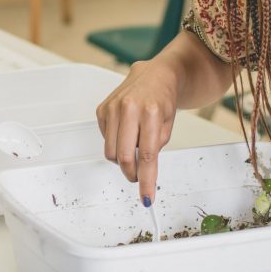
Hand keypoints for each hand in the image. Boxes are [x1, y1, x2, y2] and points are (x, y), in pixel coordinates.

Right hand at [95, 59, 178, 208]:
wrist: (156, 75)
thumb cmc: (164, 99)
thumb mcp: (168, 125)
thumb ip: (155, 147)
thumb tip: (143, 171)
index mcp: (151, 112)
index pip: (147, 155)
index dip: (146, 181)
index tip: (146, 196)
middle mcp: (129, 108)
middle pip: (125, 156)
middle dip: (132, 173)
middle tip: (138, 177)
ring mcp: (113, 107)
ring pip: (111, 151)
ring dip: (122, 159)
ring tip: (134, 148)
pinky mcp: (102, 109)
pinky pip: (104, 139)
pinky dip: (115, 142)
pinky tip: (126, 132)